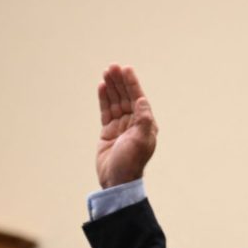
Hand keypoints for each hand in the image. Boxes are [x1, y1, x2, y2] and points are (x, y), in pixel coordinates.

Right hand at [96, 64, 157, 187]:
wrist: (116, 180)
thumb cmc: (131, 162)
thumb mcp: (141, 141)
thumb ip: (143, 120)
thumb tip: (142, 100)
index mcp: (145, 124)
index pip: (138, 98)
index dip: (132, 83)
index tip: (126, 69)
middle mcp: (134, 123)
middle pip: (126, 97)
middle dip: (120, 82)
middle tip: (112, 67)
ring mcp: (121, 126)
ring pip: (116, 102)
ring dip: (111, 87)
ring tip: (106, 72)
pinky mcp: (108, 131)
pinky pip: (106, 111)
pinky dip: (104, 99)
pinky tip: (101, 87)